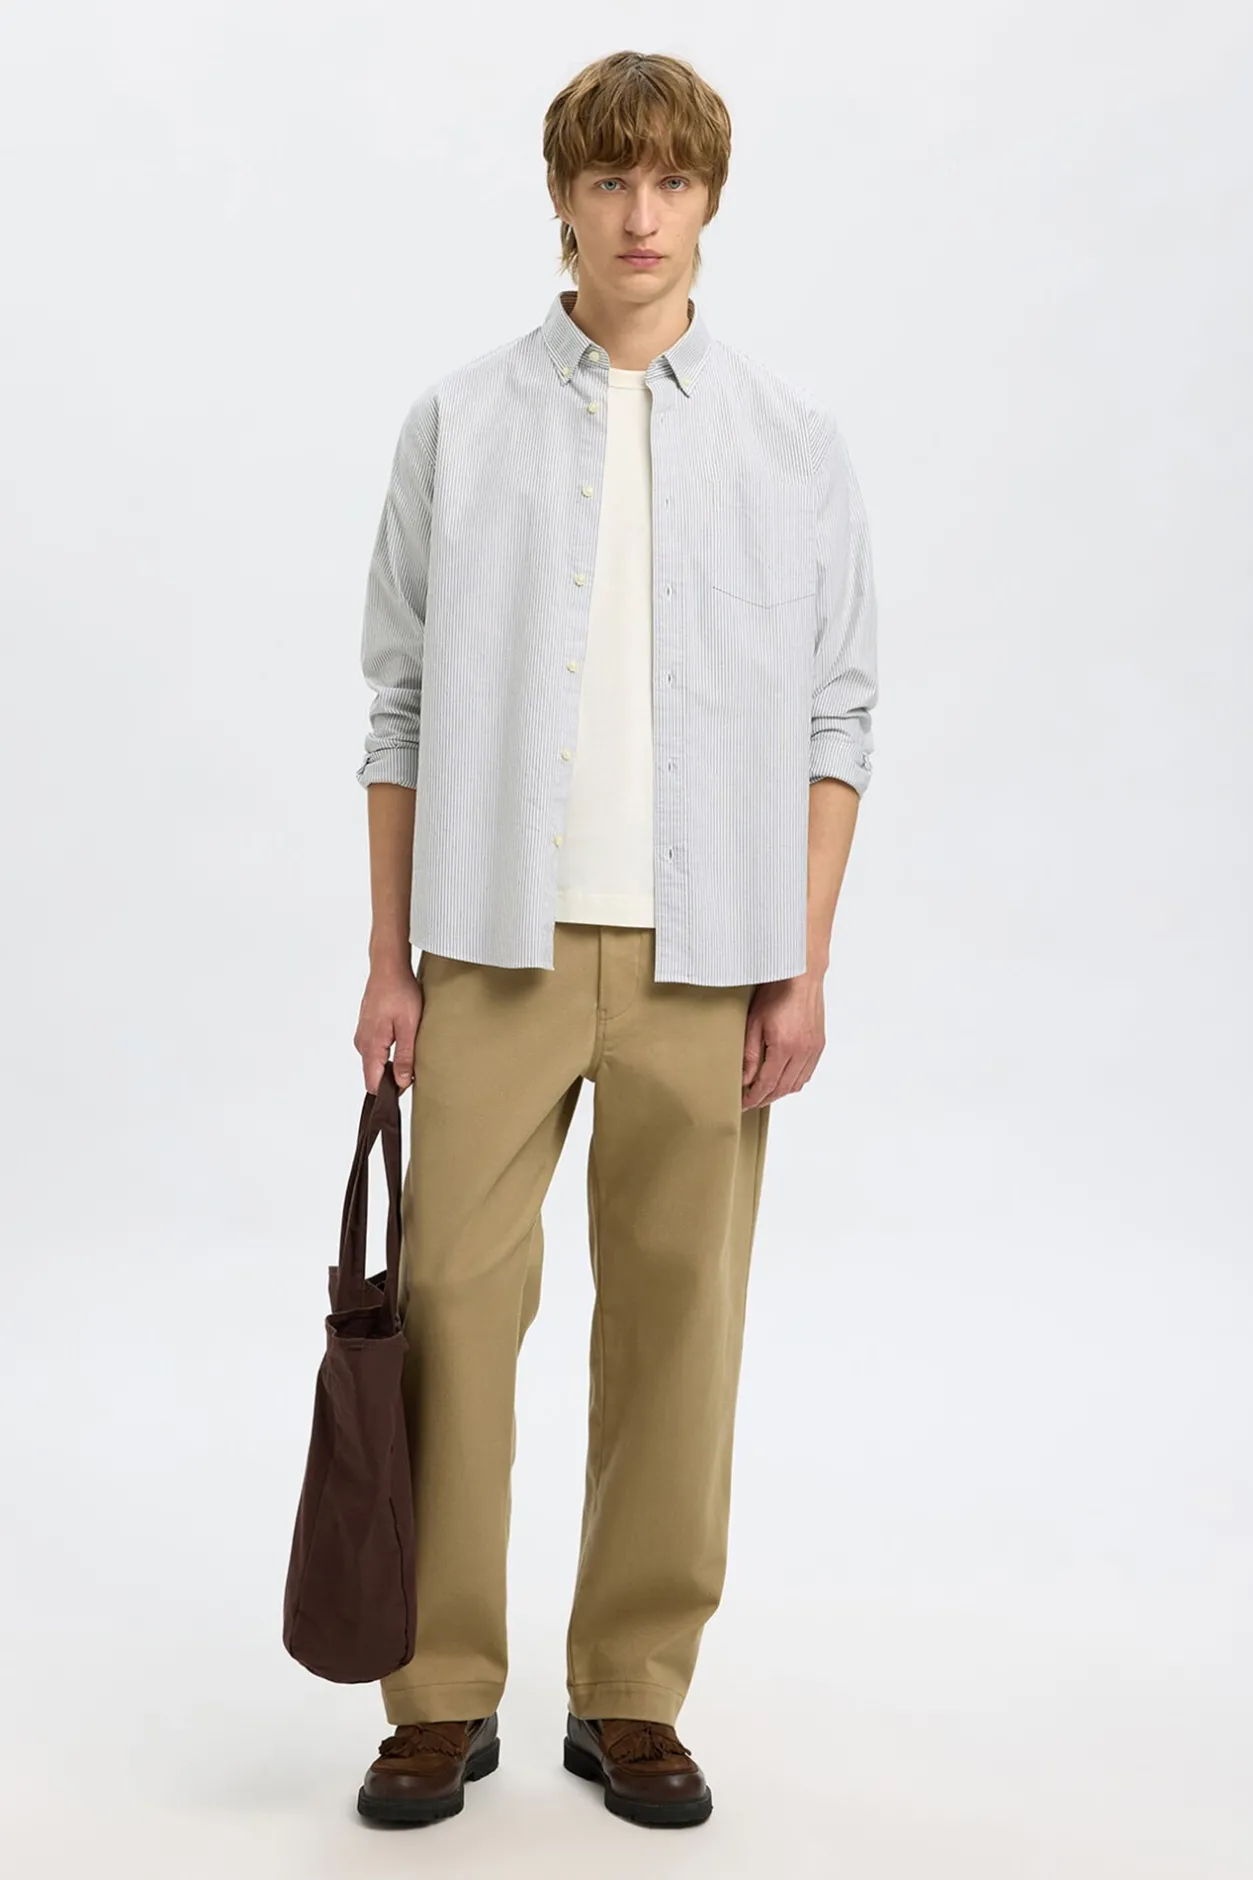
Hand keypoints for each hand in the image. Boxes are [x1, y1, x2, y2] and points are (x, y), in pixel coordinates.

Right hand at [354, 963, 422, 1093]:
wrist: (388, 968)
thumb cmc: (400, 992)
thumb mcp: (409, 1027)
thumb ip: (405, 1056)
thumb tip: (402, 1082)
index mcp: (371, 1046)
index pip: (372, 1084)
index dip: (389, 1092)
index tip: (406, 1089)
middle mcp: (362, 1044)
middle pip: (373, 1074)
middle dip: (392, 1078)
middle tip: (414, 1070)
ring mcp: (363, 1036)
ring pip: (375, 1062)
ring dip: (391, 1063)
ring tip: (410, 1053)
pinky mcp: (367, 1029)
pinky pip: (375, 1050)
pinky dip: (388, 1052)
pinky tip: (402, 1042)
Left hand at [741, 969, 825, 1107]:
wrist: (801, 975)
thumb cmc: (776, 992)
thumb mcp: (754, 1022)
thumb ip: (749, 1054)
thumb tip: (744, 1079)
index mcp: (784, 1047)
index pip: (767, 1084)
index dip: (754, 1098)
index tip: (743, 1104)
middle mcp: (803, 1051)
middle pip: (783, 1088)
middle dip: (765, 1098)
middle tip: (750, 1101)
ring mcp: (814, 1048)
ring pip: (797, 1083)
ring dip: (780, 1091)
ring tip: (764, 1092)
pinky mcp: (819, 1044)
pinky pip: (807, 1073)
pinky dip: (794, 1081)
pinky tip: (783, 1079)